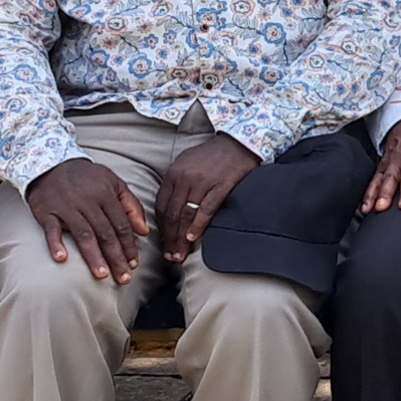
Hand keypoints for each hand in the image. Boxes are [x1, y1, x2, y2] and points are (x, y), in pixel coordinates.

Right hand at [22, 158, 149, 282]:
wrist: (51, 163)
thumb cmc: (87, 178)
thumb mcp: (114, 183)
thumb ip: (131, 205)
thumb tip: (144, 231)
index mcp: (106, 195)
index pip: (121, 225)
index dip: (129, 246)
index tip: (134, 264)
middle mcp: (88, 201)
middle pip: (105, 233)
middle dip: (116, 258)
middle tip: (123, 278)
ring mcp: (66, 207)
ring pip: (83, 234)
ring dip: (93, 256)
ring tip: (102, 275)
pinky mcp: (46, 212)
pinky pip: (51, 229)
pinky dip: (56, 243)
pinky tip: (62, 258)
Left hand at [154, 133, 264, 261]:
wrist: (238, 142)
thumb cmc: (211, 155)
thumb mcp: (186, 163)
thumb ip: (175, 184)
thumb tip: (167, 209)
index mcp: (174, 173)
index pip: (162, 206)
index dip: (161, 229)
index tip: (162, 244)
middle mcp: (185, 177)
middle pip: (172, 214)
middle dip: (169, 239)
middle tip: (169, 257)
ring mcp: (203, 182)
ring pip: (187, 215)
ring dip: (181, 238)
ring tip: (179, 254)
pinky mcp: (221, 186)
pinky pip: (206, 209)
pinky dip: (198, 226)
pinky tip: (193, 239)